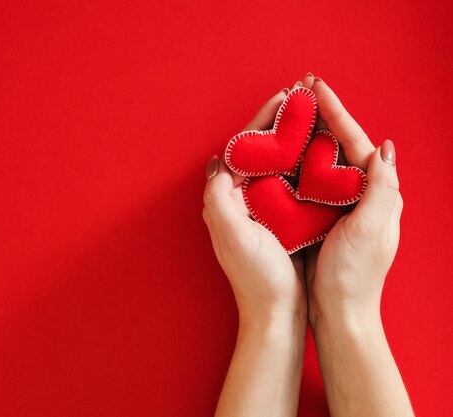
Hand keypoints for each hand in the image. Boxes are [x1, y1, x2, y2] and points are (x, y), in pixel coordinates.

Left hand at [202, 83, 307, 324]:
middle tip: (300, 99)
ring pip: (274, 164)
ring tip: (310, 117)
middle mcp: (238, 200)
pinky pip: (288, 182)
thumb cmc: (256, 277)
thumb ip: (219, 198)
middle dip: (277, 124)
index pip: (242, 148)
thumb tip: (217, 162)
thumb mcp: (234, 236)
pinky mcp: (277, 220)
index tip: (284, 97)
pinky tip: (318, 154)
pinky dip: (301, 164)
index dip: (262, 120)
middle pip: (258, 151)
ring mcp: (258, 209)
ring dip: (290, 140)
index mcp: (226, 199)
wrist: (275, 312)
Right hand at [304, 77, 402, 328]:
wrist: (338, 311)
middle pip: (339, 144)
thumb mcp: (372, 230)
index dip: (335, 111)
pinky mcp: (320, 217)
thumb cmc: (355, 274)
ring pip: (322, 159)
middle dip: (321, 116)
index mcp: (376, 192)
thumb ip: (382, 189)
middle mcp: (359, 194)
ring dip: (306, 134)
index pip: (356, 140)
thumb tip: (385, 148)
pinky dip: (295, 162)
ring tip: (290, 113)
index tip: (315, 86)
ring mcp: (339, 205)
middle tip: (300, 92)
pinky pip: (307, 180)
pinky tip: (281, 153)